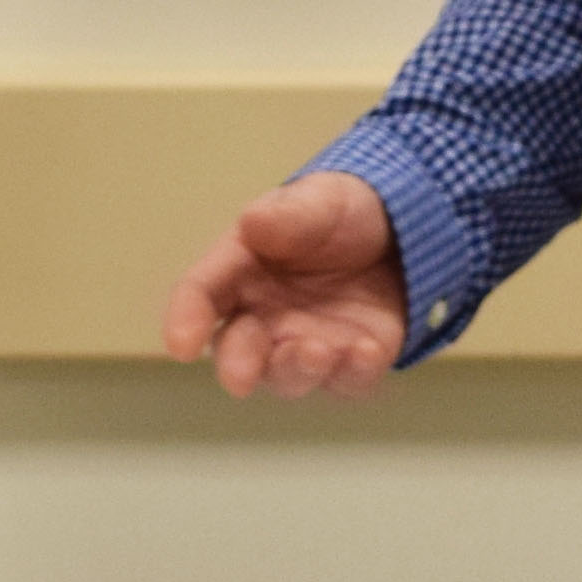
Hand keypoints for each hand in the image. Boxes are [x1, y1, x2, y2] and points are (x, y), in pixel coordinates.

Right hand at [164, 174, 412, 398]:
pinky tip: (367, 350)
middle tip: (240, 377)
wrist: (401, 232)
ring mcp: (306, 345)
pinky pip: (348, 382)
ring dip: (296, 371)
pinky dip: (354, 374)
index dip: (184, 319)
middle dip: (237, 365)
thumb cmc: (341, 213)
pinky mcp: (352, 364)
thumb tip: (253, 222)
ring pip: (288, 377)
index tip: (180, 346)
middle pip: (236, 351)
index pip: (200, 295)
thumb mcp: (321, 199)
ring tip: (317, 350)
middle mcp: (263, 317)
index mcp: (239, 269)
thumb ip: (289, 215)